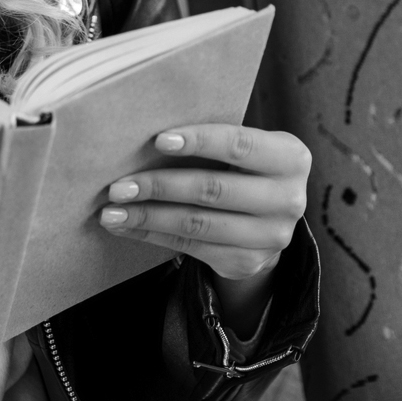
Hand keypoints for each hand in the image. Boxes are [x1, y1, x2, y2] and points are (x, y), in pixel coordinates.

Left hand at [99, 125, 309, 320]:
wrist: (266, 221)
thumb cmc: (241, 169)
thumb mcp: (244, 151)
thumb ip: (212, 142)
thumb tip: (144, 139)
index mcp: (290, 158)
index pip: (240, 145)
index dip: (199, 141)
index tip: (158, 140)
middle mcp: (288, 199)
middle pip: (212, 189)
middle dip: (160, 186)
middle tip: (118, 186)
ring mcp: (271, 236)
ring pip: (197, 223)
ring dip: (147, 216)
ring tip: (111, 211)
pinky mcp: (247, 261)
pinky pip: (190, 246)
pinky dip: (152, 235)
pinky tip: (125, 226)